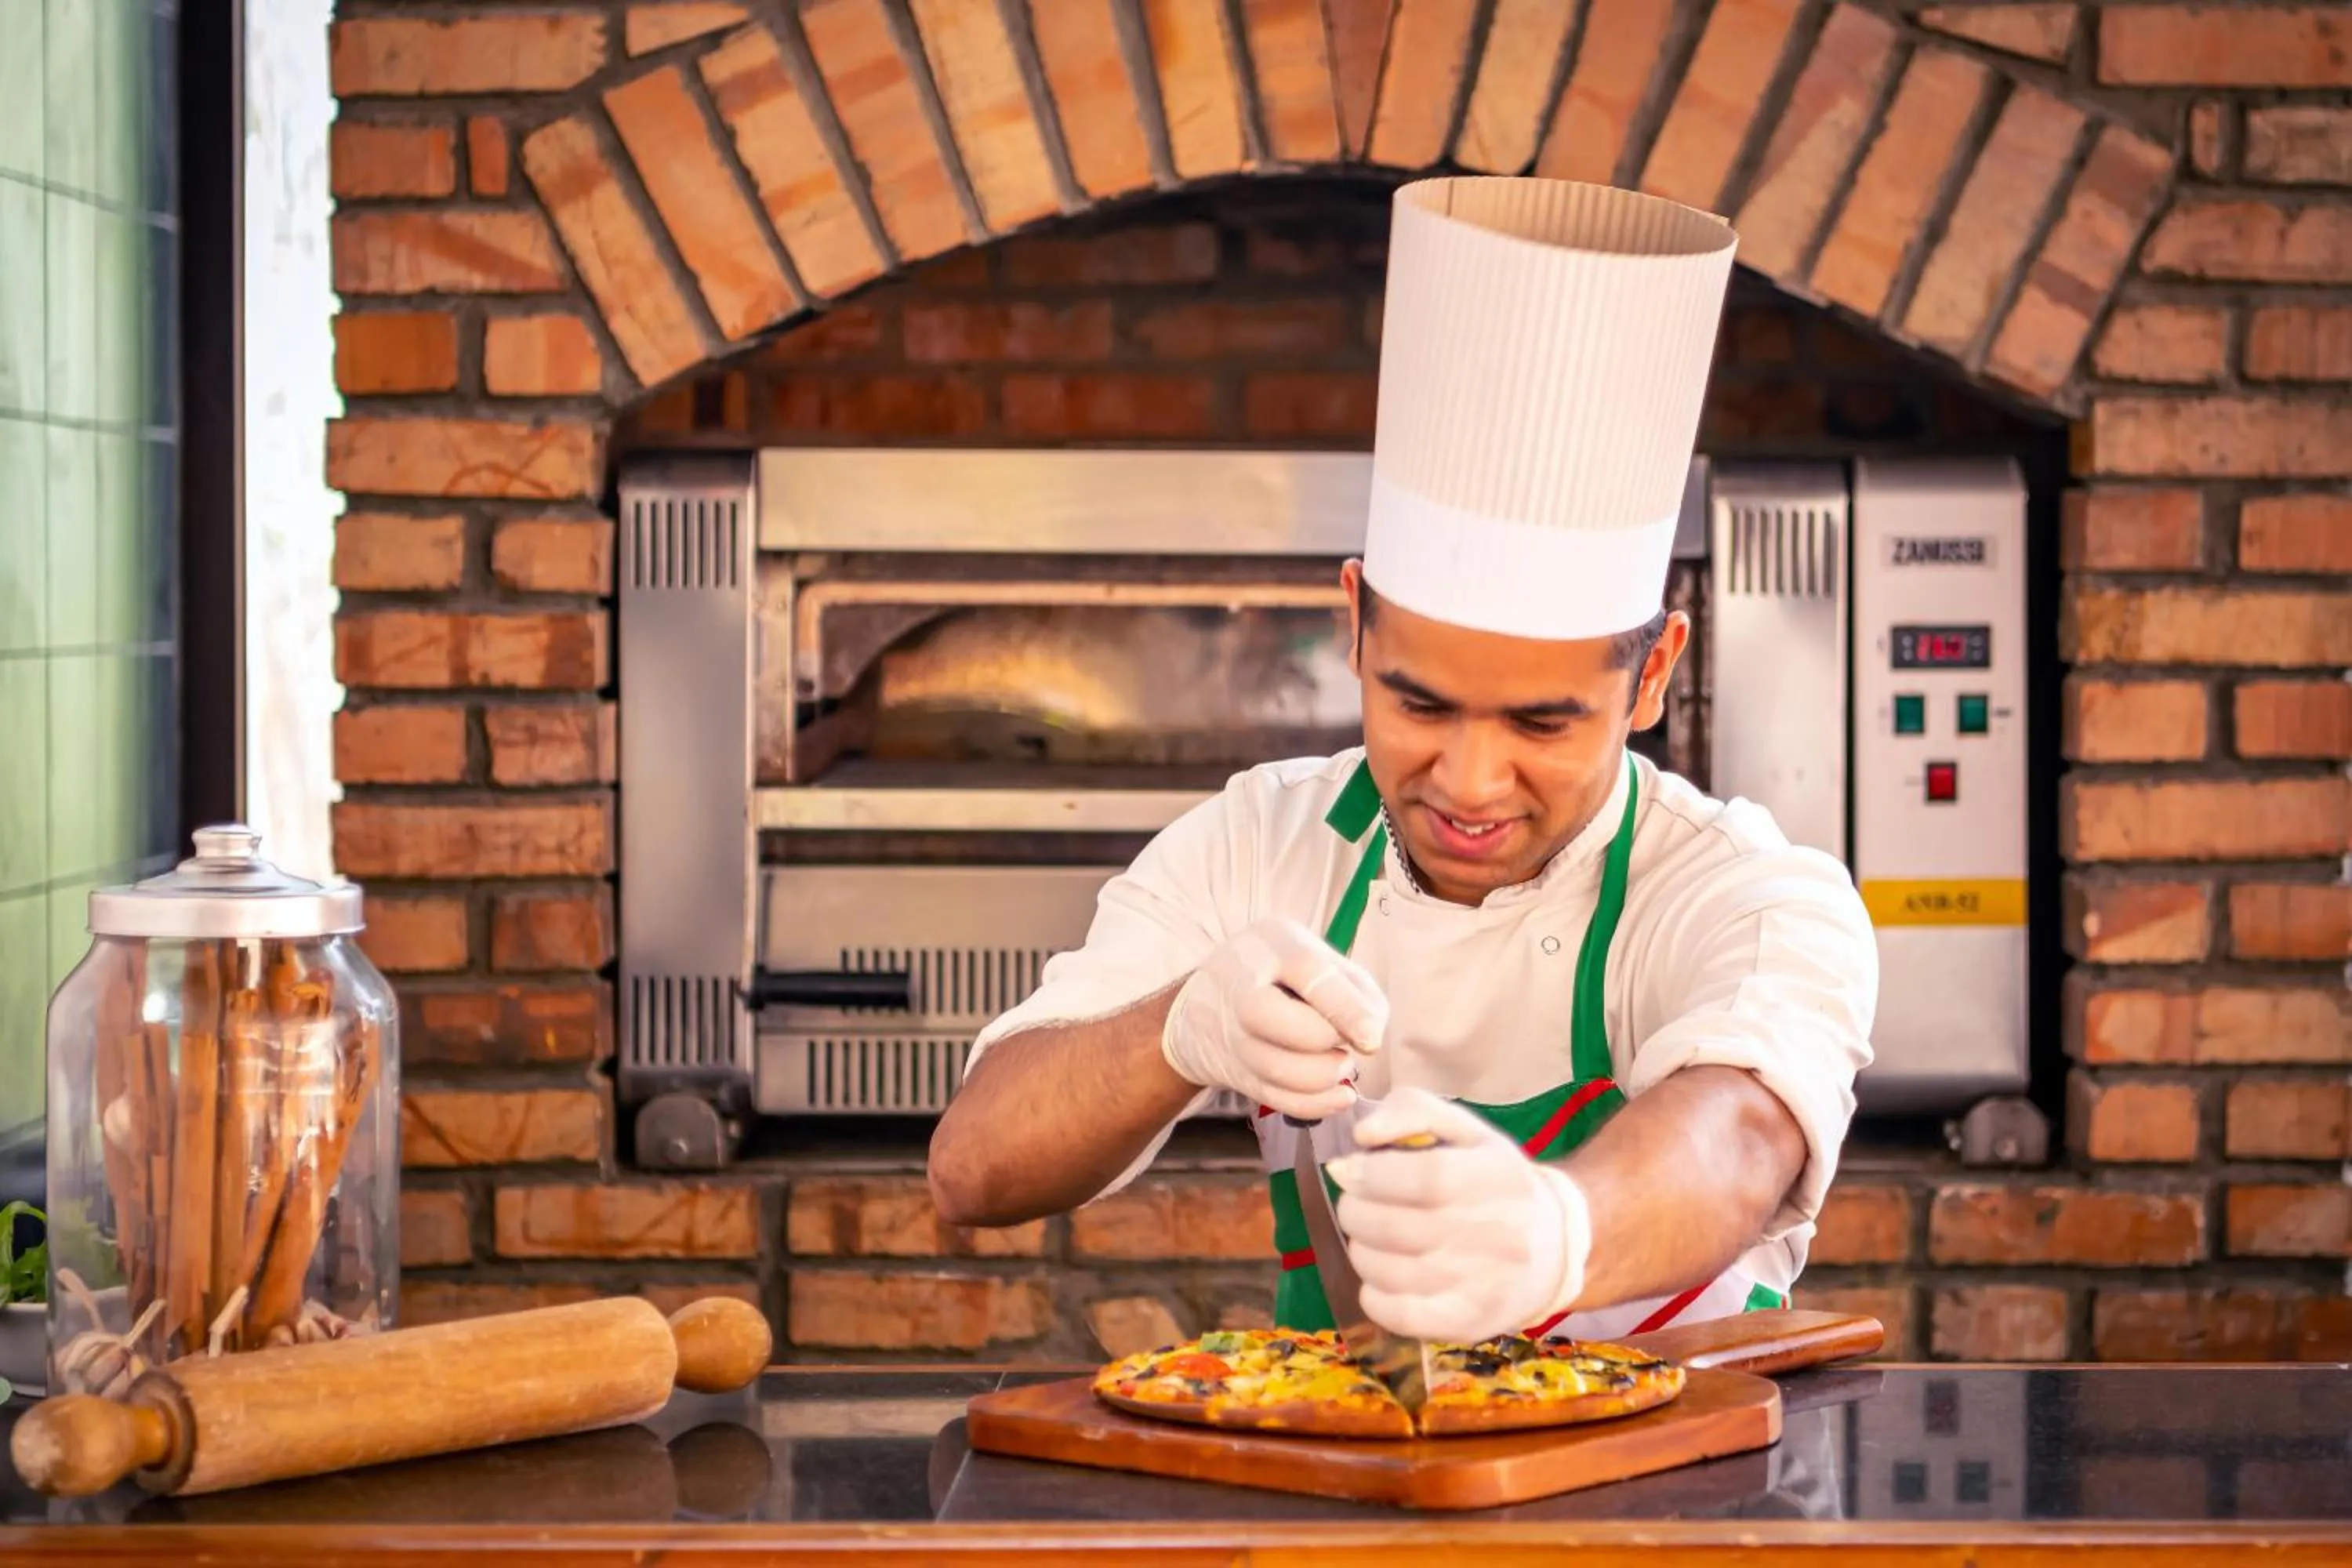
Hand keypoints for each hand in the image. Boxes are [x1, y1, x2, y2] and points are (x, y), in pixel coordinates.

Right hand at [1160, 917, 1388, 1120]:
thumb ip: (1356, 989)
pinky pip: (1277, 1098)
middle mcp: (1240, 986)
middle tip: (1348, 1044)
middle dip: (1326, 1040)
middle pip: (1279, 1021)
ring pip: (1279, 1069)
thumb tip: (1371, 1037)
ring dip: (1324, 1076)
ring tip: (1342, 1063)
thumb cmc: (1279, 974)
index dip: (1344, 1008)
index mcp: (1270, 944)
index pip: (1305, 969)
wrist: (1207, 1002)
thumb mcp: (1315, 958)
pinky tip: (1340, 1095)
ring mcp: (1232, 1034)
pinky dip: (1316, 1104)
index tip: (1371, 1040)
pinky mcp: (1235, 1072)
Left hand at [1326, 1087, 1592, 1342]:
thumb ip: (1411, 1110)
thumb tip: (1363, 1135)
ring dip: (1361, 1250)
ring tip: (1369, 1237)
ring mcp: (1485, 1286)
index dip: (1374, 1174)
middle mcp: (1498, 1235)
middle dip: (1356, 1212)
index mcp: (1500, 1177)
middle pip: (1399, 1228)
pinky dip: (1373, 1295)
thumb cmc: (1494, 1180)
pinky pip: (1400, 1316)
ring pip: (1391, 1273)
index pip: (1427, 1177)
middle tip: (1355, 1204)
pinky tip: (1381, 1276)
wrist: (1553, 1248)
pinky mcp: (1469, 1324)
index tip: (1350, 1171)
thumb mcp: (1464, 1129)